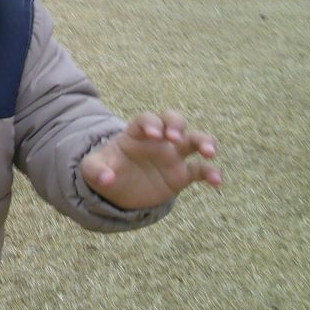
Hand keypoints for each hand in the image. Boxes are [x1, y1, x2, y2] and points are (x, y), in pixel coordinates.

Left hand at [80, 110, 220, 210]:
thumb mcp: (92, 170)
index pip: (146, 120)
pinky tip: (217, 182)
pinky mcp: (182, 174)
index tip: (154, 134)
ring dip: (205, 141)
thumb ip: (96, 171)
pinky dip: (211, 173)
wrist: (118, 189)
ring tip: (209, 152)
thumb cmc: (105, 170)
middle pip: (173, 120)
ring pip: (194, 139)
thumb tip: (107, 179)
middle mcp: (158, 140)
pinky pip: (201, 170)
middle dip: (177, 124)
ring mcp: (172, 155)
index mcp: (136, 134)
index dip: (151, 124)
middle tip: (176, 137)